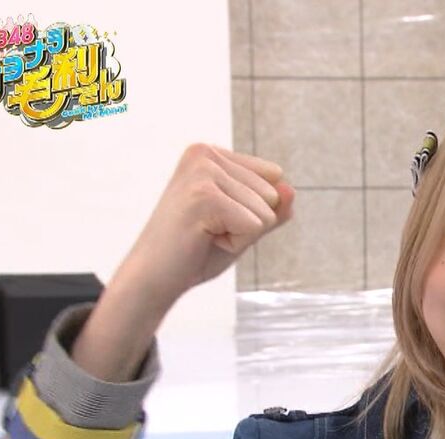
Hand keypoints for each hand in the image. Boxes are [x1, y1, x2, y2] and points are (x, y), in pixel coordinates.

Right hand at [121, 144, 294, 304]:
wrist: (153, 279)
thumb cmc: (196, 251)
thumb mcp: (244, 225)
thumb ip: (273, 207)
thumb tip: (290, 188)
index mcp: (211, 153)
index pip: (274, 178)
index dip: (253, 210)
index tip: (216, 220)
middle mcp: (205, 154)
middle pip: (273, 194)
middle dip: (248, 224)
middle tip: (208, 232)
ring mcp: (202, 172)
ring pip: (266, 212)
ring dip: (240, 235)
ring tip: (204, 235)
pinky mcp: (204, 196)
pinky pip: (255, 226)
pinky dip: (236, 243)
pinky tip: (203, 240)